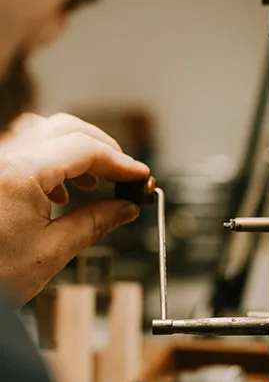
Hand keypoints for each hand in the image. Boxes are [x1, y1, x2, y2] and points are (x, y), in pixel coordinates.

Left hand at [0, 112, 148, 302]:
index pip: (85, 149)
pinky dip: (53, 161)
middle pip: (66, 128)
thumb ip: (94, 224)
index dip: (120, 162)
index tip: (140, 177)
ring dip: (76, 151)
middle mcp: (4, 158)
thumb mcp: (51, 253)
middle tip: (124, 174)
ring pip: (44, 133)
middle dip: (102, 148)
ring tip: (96, 182)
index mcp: (20, 173)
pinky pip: (25, 150)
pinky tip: (61, 191)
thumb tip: (125, 209)